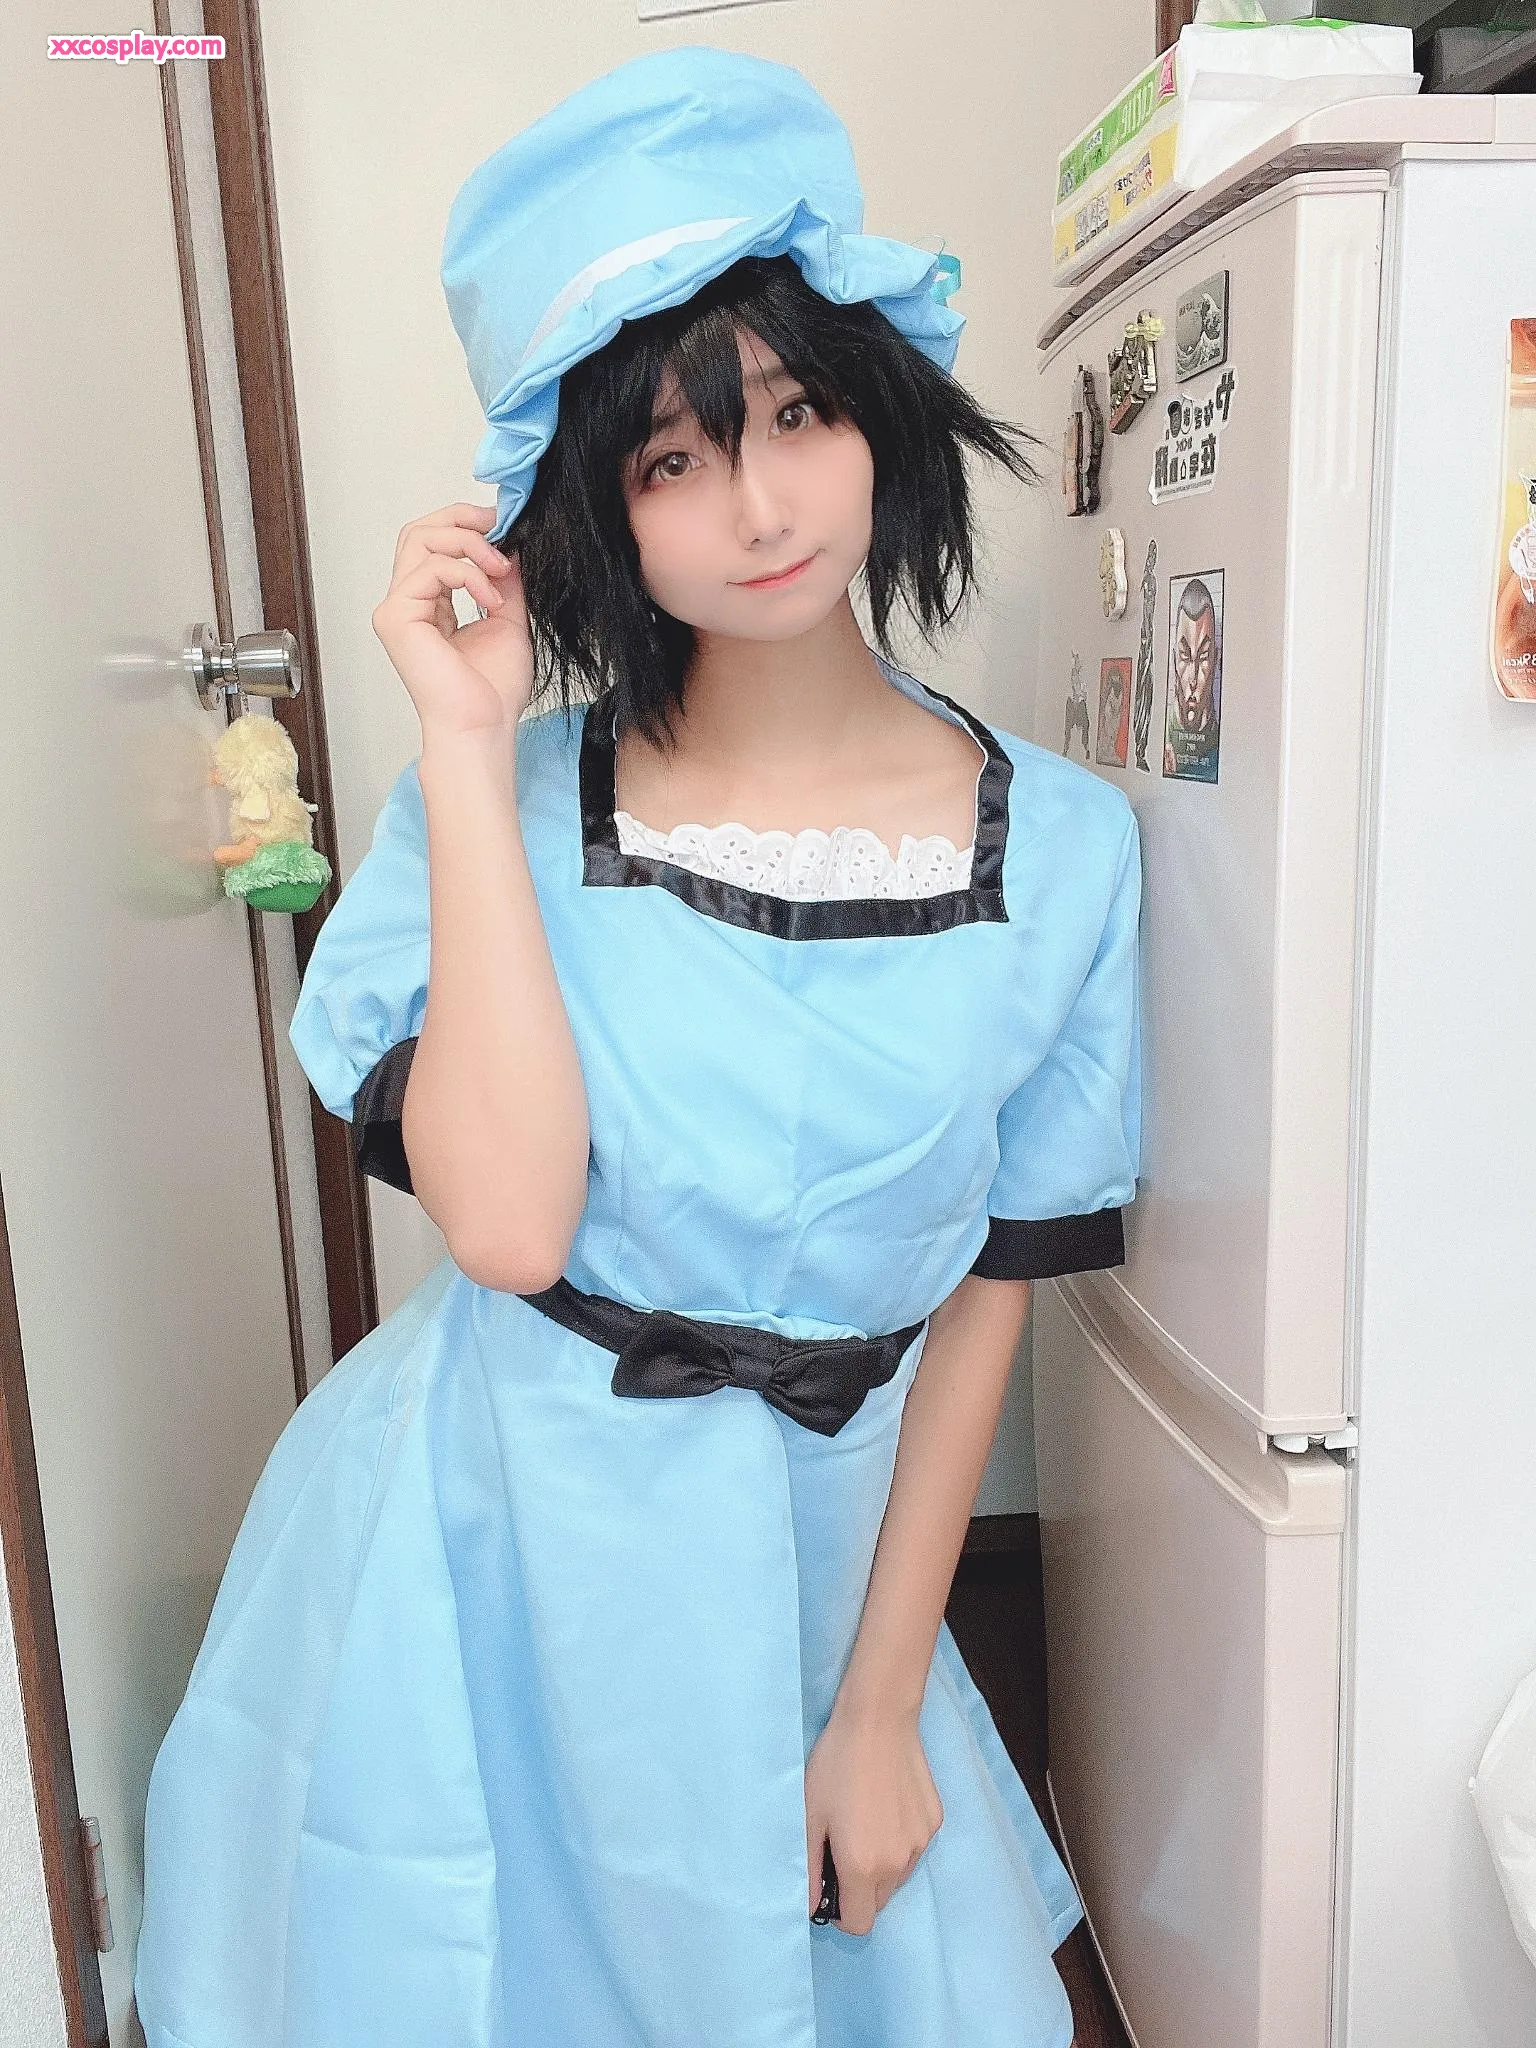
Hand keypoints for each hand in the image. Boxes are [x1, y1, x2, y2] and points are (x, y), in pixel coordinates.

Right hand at [371, 501, 533, 738]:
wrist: (483, 727)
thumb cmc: (492, 692)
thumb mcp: (507, 619)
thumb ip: (503, 581)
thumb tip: (510, 545)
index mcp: (429, 604)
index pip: (434, 543)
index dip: (466, 524)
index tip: (503, 524)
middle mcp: (407, 603)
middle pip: (419, 531)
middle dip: (461, 518)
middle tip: (499, 525)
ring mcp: (397, 608)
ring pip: (421, 539)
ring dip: (470, 544)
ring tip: (501, 569)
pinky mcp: (397, 617)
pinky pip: (431, 569)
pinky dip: (469, 574)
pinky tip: (492, 599)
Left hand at [804, 1700, 942, 1935]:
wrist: (878, 1720)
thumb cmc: (835, 1766)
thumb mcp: (810, 1817)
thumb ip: (809, 1870)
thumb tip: (810, 1907)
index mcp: (863, 1867)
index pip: (859, 1924)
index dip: (840, 1913)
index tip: (830, 1886)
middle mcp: (898, 1864)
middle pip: (878, 1901)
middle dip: (859, 1888)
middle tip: (842, 1847)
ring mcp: (921, 1843)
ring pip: (897, 1876)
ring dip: (880, 1866)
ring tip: (864, 1821)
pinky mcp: (934, 1821)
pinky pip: (912, 1848)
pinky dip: (898, 1841)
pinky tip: (885, 1805)